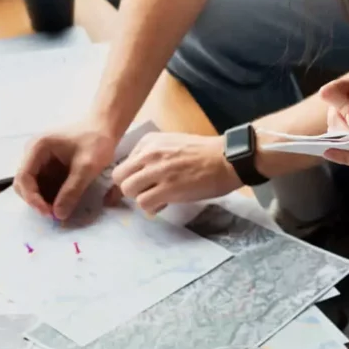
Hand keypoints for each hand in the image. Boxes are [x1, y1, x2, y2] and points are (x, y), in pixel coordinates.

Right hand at [14, 121, 118, 219]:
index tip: (48, 213)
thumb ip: (72, 190)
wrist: (105, 127)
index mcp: (37, 148)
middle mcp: (33, 154)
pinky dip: (52, 196)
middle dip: (37, 201)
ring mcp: (40, 161)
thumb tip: (58, 215)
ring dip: (44, 200)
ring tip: (62, 210)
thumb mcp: (87, 167)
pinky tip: (66, 202)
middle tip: (56, 214)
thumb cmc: (96, 141)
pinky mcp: (49, 167)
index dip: (33, 198)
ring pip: (33, 187)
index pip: (24, 177)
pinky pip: (44, 185)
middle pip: (24, 184)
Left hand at [111, 133, 241, 215]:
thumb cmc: (205, 153)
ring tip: (158, 197)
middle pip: (120, 176)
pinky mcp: (167, 188)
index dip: (133, 175)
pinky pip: (144, 203)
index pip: (125, 162)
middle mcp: (149, 153)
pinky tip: (164, 204)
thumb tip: (141, 176)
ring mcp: (157, 171)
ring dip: (141, 197)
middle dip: (131, 187)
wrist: (228, 159)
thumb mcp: (173, 144)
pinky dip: (151, 207)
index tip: (145, 181)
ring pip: (128, 190)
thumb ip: (154, 156)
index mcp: (150, 141)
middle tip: (147, 191)